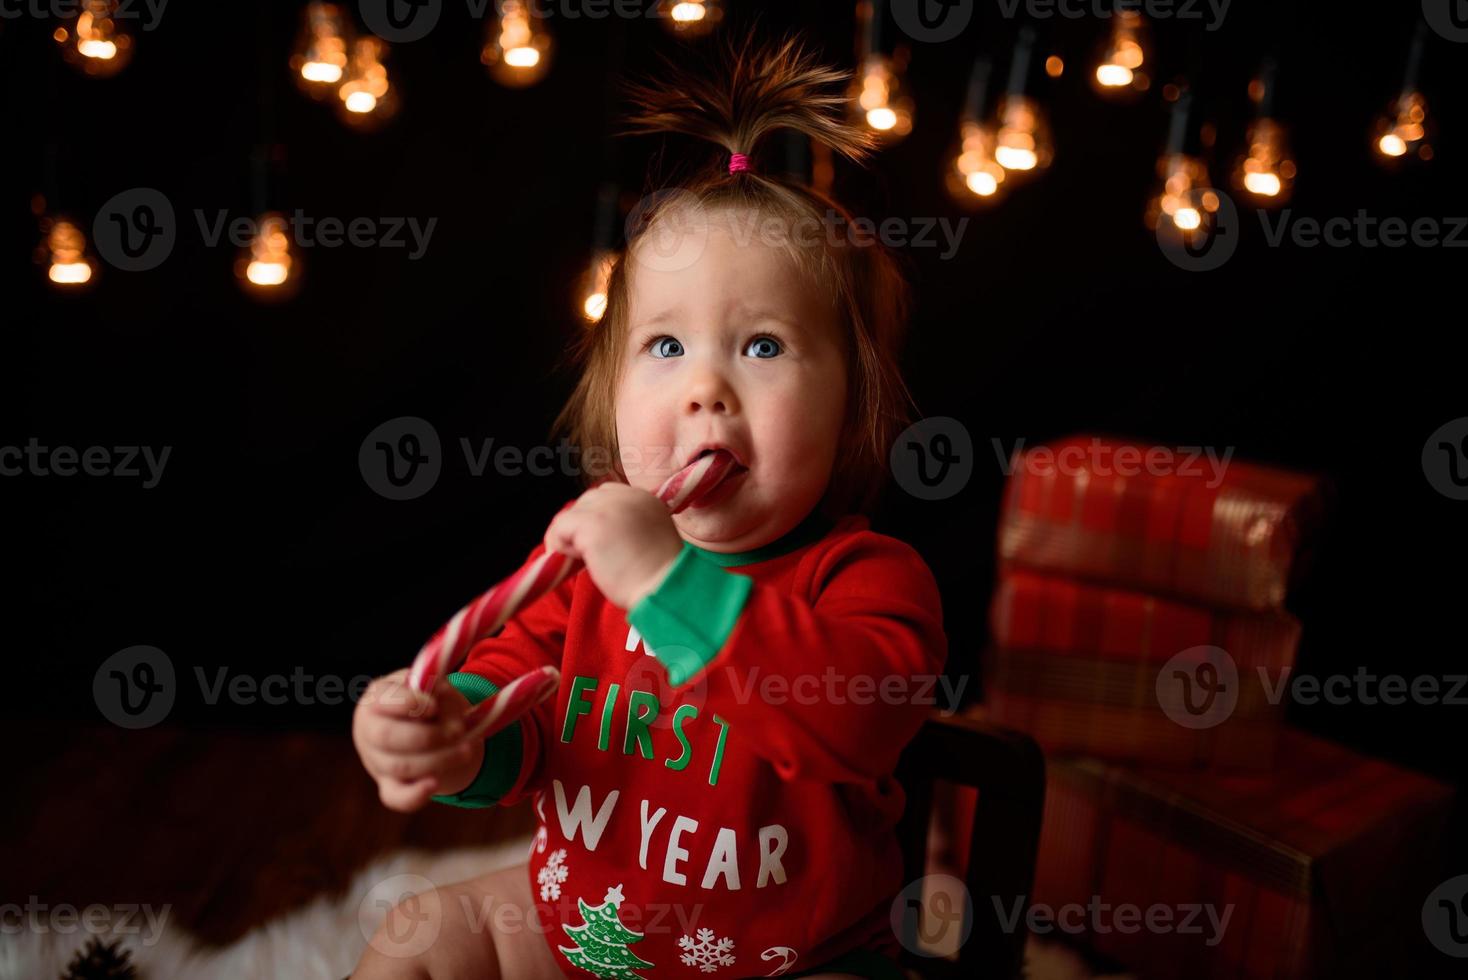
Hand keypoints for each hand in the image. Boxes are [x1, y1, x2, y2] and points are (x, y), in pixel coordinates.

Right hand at [352, 668, 483, 811]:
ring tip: (466, 751)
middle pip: (387, 737)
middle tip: (458, 731)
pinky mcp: (388, 784)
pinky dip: (414, 795)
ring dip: (438, 760)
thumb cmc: (431, 700)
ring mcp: (376, 760)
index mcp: (377, 697)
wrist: (427, 725)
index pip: (383, 700)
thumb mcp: (438, 688)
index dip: (409, 704)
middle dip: (427, 736)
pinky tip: (433, 785)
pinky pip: (396, 797)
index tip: (434, 706)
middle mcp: (369, 729)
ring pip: (399, 766)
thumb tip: (445, 716)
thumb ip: (440, 696)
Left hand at [543, 482, 684, 609]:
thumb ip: (626, 526)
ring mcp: (608, 508)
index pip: (606, 495)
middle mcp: (627, 496)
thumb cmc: (657, 576)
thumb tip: (591, 534)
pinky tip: (577, 563)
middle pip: (586, 501)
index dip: (597, 518)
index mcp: (644, 498)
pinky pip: (559, 527)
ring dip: (570, 537)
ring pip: (571, 513)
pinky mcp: (593, 524)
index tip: (599, 543)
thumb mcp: (647, 538)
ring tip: (584, 561)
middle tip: (587, 555)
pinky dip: (558, 545)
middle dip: (581, 526)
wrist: (664, 589)